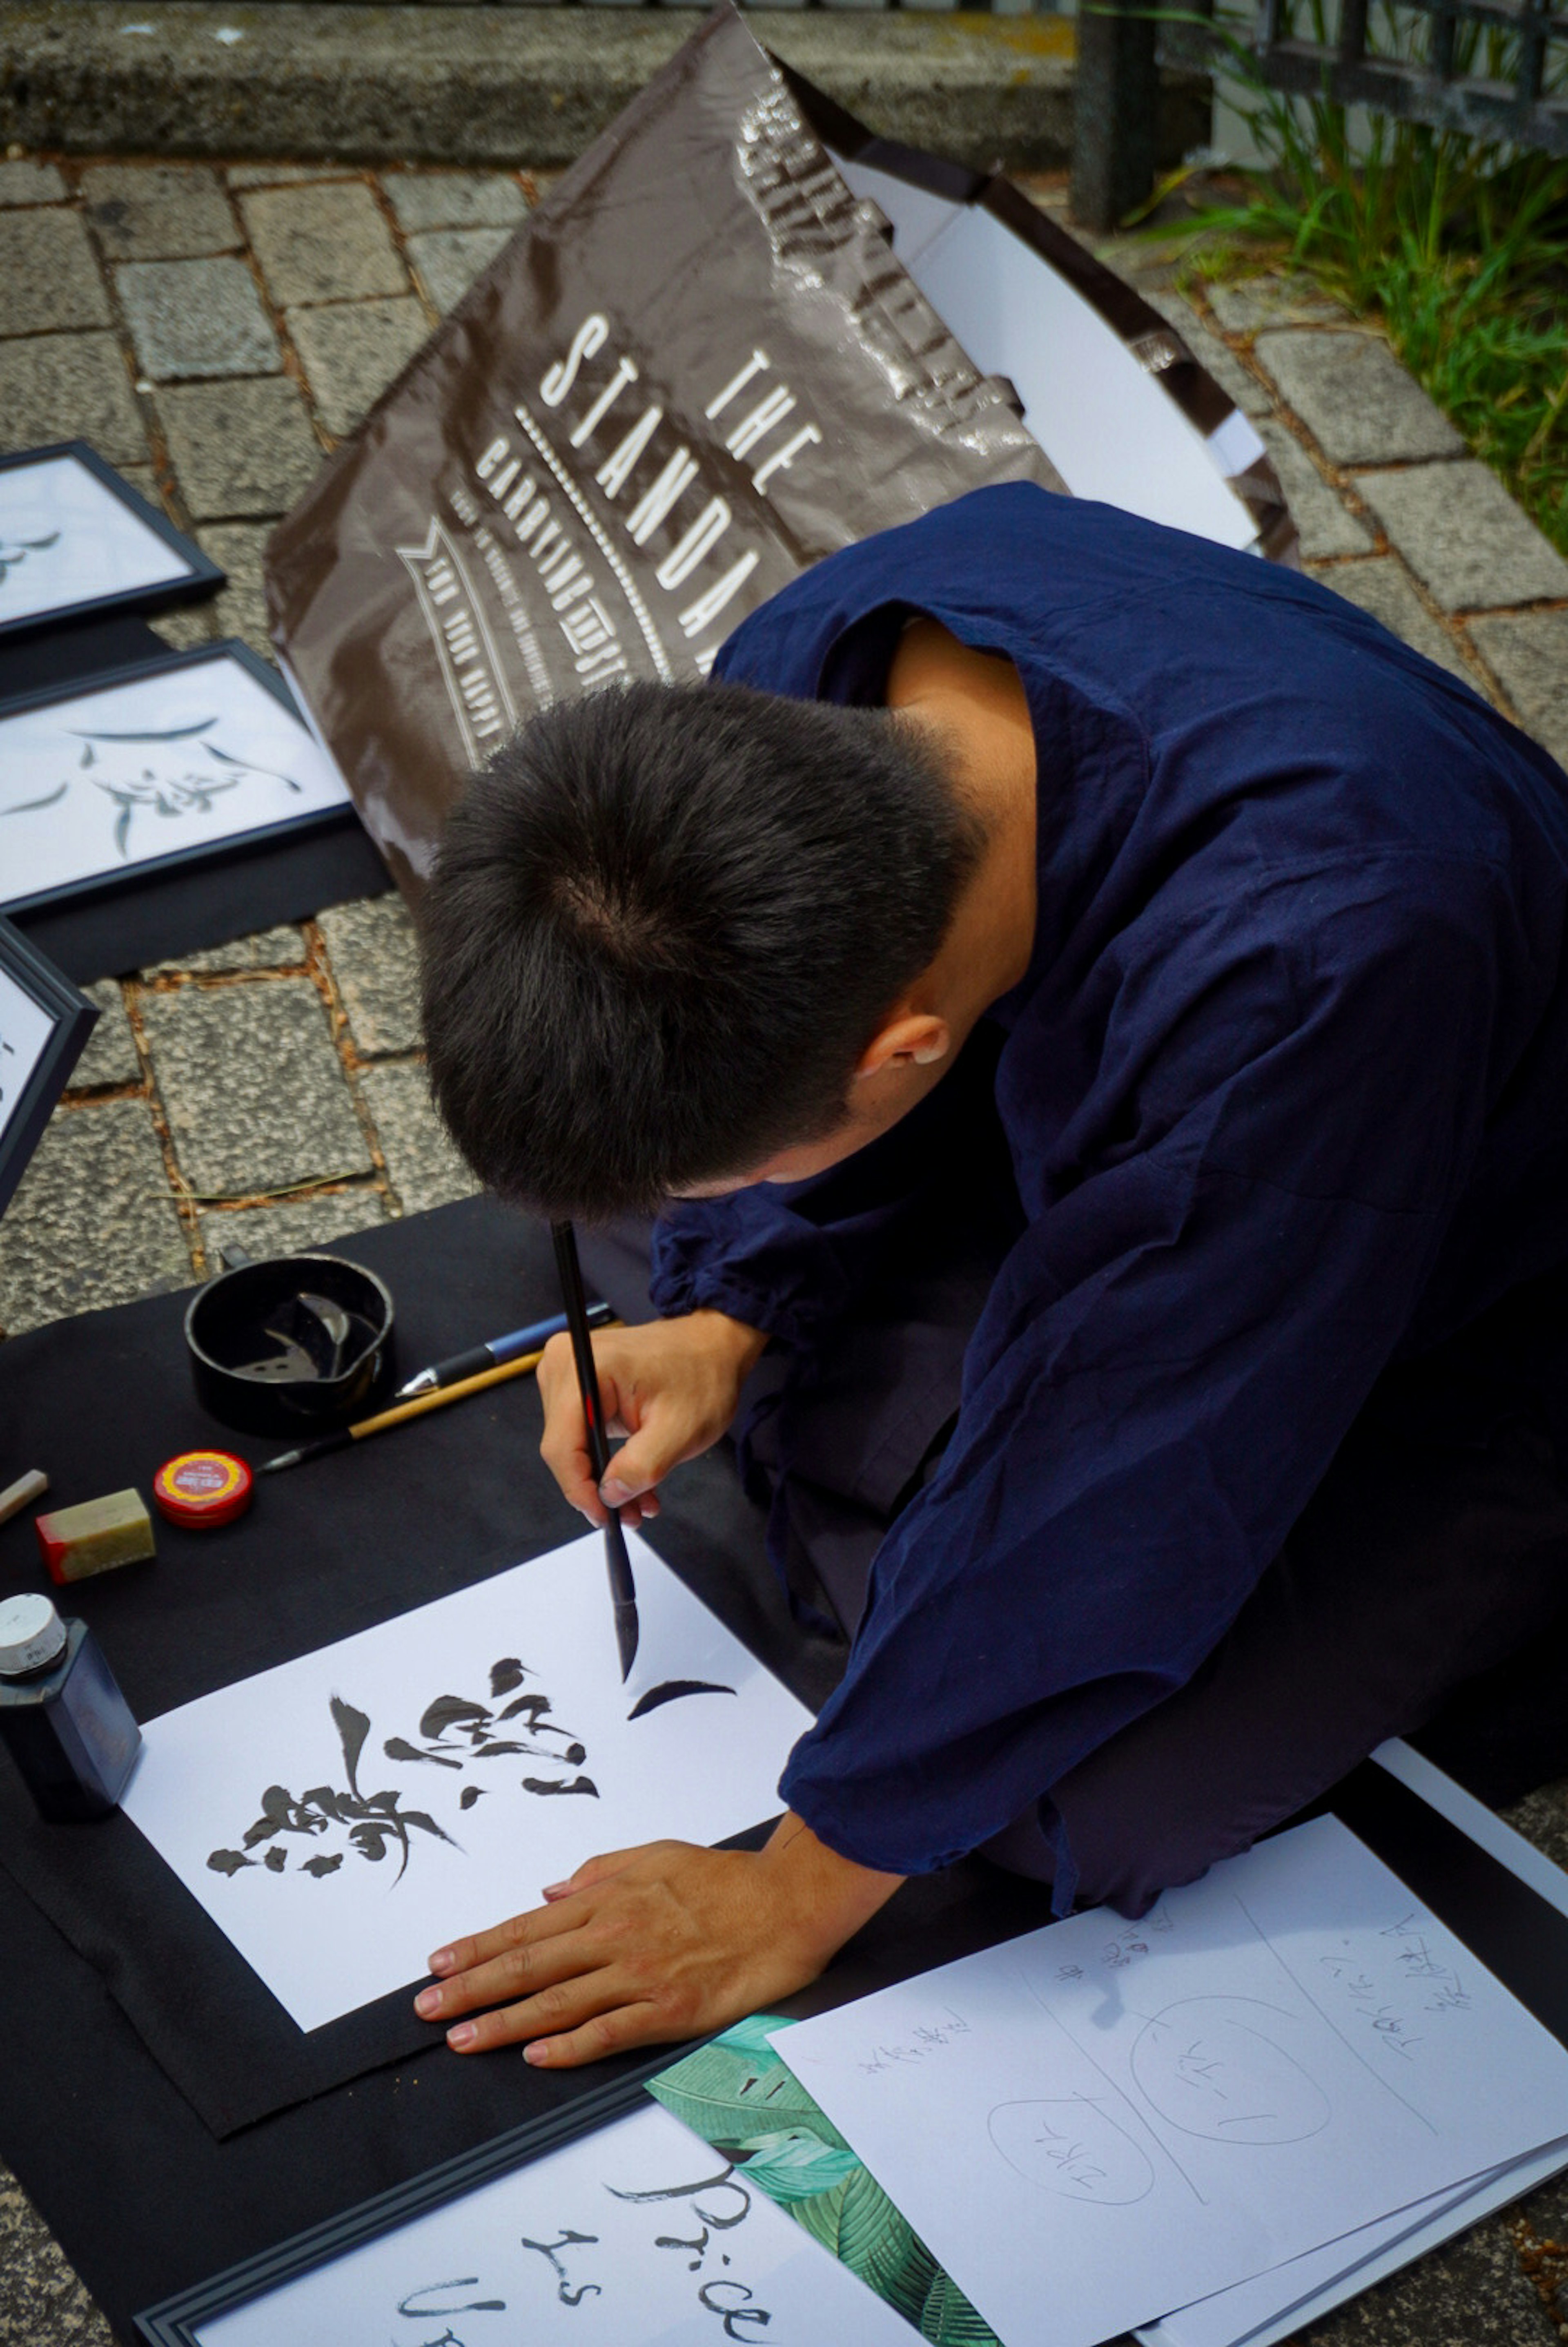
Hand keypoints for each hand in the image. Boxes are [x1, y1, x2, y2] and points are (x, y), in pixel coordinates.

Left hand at [413, 1814, 902, 2066]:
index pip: (527, 1927)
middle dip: (472, 1988)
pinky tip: (537, 2057)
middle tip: (427, 2010)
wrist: (785, 1903)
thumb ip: (600, 1872)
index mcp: (608, 1899)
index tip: (439, 1964)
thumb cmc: (723, 1880)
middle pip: (530, 1966)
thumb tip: (550, 1892)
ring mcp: (640, 1976)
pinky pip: (609, 2032)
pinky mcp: (669, 2011)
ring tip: (462, 2039)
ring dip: (504, 2022)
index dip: (479, 1947)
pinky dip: (569, 2046)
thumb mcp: (655, 1855)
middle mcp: (615, 1937)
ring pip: (558, 2003)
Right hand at [537, 1310, 767, 1528]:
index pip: (562, 1445)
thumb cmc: (702, 1376)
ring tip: (639, 1503)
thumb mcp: (680, 1430)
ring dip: (604, 1479)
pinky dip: (606, 1462)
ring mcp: (568, 1374)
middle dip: (596, 1488)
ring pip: (572, 1446)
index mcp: (586, 1367)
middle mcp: (566, 1365)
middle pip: (564, 1448)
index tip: (604, 1517)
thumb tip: (609, 1496)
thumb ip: (641, 1467)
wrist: (712, 1346)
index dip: (579, 1489)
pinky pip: (581, 1435)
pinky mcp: (578, 1385)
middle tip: (630, 1515)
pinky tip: (633, 1482)